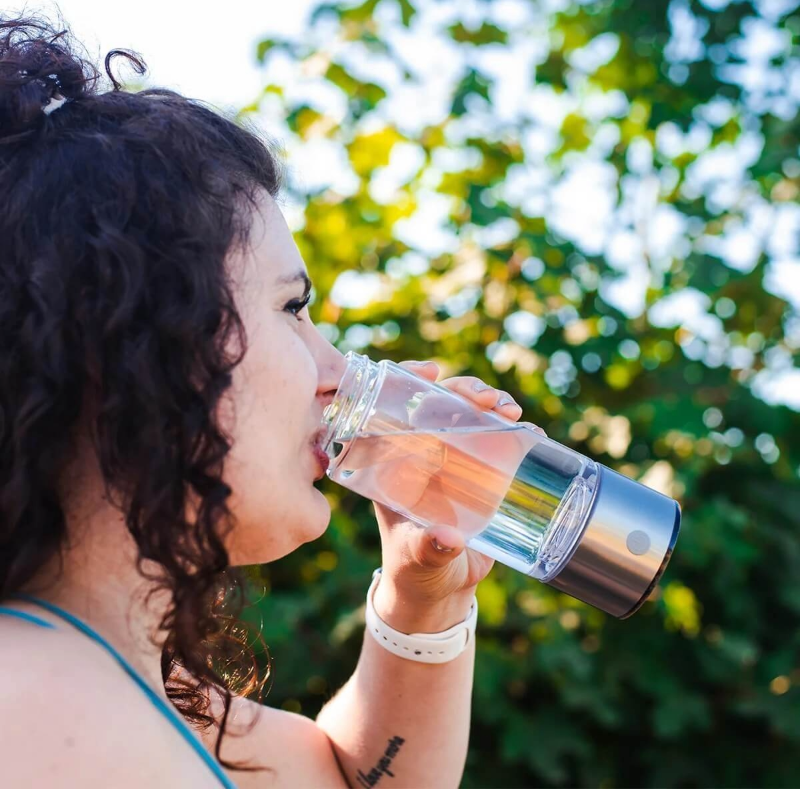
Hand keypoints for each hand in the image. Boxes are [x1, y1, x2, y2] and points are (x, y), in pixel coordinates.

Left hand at [371, 360, 545, 631]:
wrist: (440, 588)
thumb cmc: (415, 570)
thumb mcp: (418, 559)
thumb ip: (429, 549)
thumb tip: (446, 537)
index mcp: (392, 464)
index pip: (393, 409)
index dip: (408, 382)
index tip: (431, 372)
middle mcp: (421, 454)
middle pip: (437, 404)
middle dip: (461, 390)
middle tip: (486, 399)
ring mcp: (453, 460)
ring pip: (468, 414)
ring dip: (489, 401)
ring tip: (510, 410)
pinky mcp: (481, 472)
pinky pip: (496, 438)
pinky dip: (513, 428)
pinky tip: (530, 430)